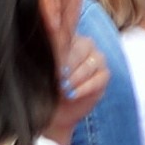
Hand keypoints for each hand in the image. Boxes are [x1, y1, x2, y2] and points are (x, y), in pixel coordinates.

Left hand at [49, 14, 109, 142]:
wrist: (53, 113)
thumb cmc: (42, 88)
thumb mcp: (40, 69)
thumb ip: (47, 52)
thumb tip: (45, 34)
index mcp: (65, 37)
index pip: (67, 31)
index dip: (60, 44)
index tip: (53, 62)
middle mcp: (84, 44)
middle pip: (81, 47)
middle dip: (67, 64)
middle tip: (56, 78)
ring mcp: (96, 58)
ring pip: (90, 63)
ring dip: (75, 78)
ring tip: (62, 89)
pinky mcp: (104, 75)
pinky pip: (99, 78)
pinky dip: (84, 88)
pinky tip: (72, 95)